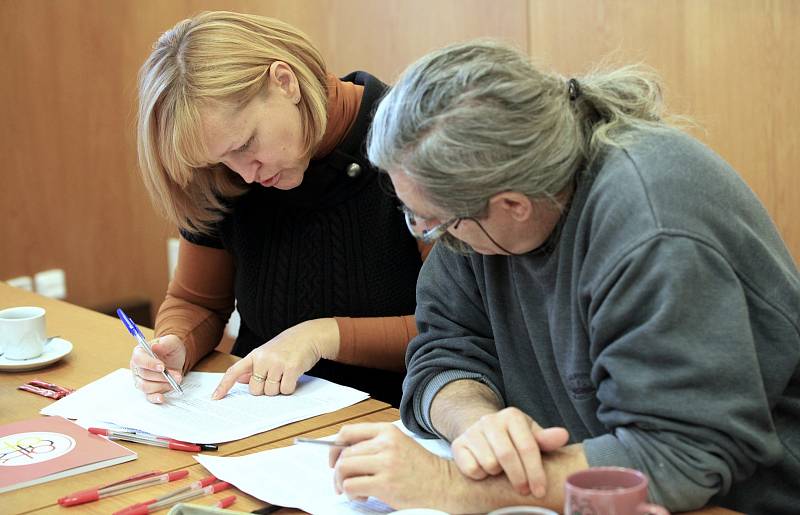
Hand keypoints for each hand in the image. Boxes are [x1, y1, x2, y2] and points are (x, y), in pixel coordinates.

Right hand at [129, 334, 185, 403]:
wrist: (176, 358)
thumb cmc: (170, 348)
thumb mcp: (172, 342)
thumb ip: (165, 343)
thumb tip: (155, 346)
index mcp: (140, 353)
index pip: (139, 359)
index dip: (149, 364)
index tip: (162, 367)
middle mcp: (137, 367)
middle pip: (144, 374)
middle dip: (162, 376)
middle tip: (176, 376)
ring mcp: (141, 379)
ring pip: (146, 386)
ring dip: (162, 385)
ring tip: (175, 381)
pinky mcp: (148, 389)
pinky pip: (148, 396)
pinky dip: (154, 398)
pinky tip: (162, 398)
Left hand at [212, 318, 339, 398]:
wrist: (309, 335)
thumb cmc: (287, 345)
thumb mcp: (267, 352)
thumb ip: (253, 367)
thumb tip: (239, 380)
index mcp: (255, 354)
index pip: (234, 371)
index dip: (223, 385)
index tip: (215, 397)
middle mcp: (263, 358)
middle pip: (255, 390)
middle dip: (265, 388)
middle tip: (275, 376)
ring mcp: (277, 363)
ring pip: (271, 391)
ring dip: (279, 388)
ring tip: (285, 373)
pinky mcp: (292, 368)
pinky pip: (286, 390)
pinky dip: (290, 387)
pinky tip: (293, 375)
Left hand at [330, 423, 452, 509]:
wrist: (445, 485)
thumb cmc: (422, 469)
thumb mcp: (399, 445)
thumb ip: (376, 445)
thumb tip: (345, 453)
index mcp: (387, 431)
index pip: (348, 432)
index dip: (334, 447)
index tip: (334, 459)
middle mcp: (385, 444)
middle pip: (344, 454)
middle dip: (337, 471)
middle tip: (342, 483)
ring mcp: (385, 463)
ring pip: (344, 468)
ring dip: (342, 483)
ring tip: (353, 490)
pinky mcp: (385, 484)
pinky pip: (351, 486)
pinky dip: (351, 493)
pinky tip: (362, 496)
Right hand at [451, 407, 568, 496]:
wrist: (483, 432)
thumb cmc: (514, 438)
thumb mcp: (531, 436)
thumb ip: (546, 439)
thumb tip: (562, 435)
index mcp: (512, 416)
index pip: (527, 446)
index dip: (535, 471)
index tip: (540, 490)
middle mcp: (490, 420)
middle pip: (507, 456)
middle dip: (519, 478)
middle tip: (525, 491)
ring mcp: (472, 431)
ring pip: (489, 463)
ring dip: (498, 474)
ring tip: (502, 472)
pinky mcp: (458, 444)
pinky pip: (472, 469)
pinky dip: (481, 475)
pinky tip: (485, 470)